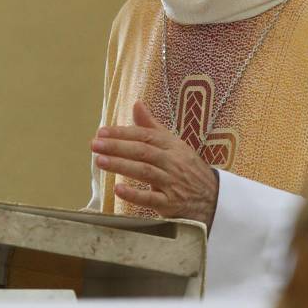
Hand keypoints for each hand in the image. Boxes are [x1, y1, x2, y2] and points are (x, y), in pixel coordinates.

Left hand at [91, 100, 219, 226]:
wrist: (213, 198)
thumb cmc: (187, 168)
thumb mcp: (174, 144)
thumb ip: (152, 126)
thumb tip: (137, 104)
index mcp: (172, 146)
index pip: (145, 135)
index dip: (123, 133)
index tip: (102, 132)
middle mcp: (172, 162)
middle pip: (143, 151)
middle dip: (117, 147)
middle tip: (95, 144)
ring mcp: (172, 183)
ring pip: (145, 171)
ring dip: (121, 165)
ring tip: (100, 161)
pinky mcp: (171, 204)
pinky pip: (152, 198)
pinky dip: (135, 194)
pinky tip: (118, 189)